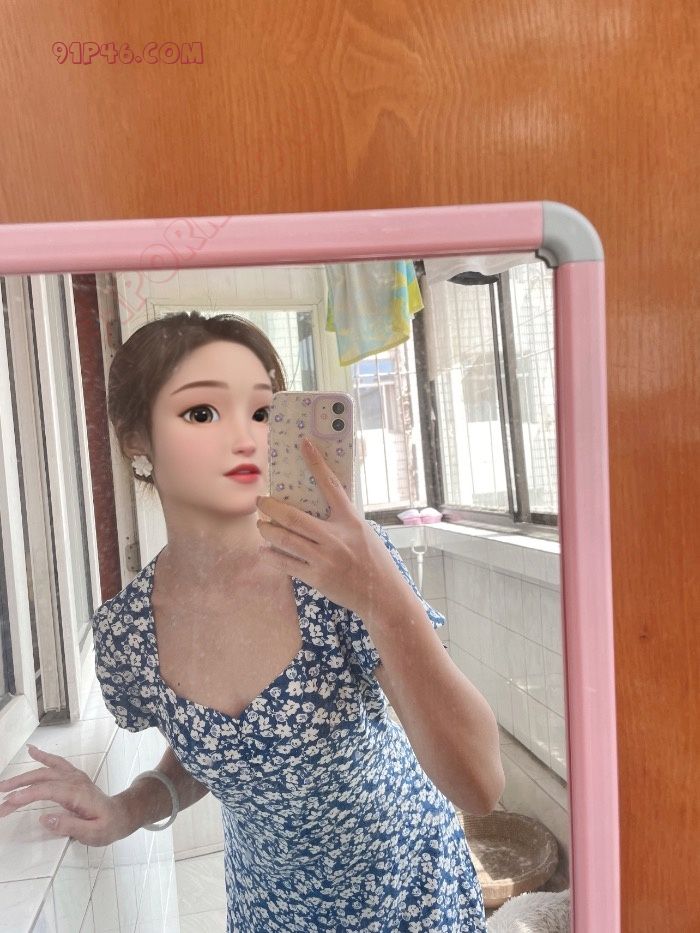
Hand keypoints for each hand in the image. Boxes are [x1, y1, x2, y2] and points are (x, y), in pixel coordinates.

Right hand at [0, 745, 131, 845]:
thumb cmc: (107, 826)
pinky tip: (32, 751)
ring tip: (4, 784)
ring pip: (45, 771)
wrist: (122, 815)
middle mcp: (74, 781)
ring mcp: (74, 777)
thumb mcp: (92, 834)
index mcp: (77, 794)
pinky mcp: (73, 777)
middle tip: (1, 798)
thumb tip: (44, 818)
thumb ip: (69, 826)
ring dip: (24, 776)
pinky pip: (56, 763)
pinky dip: (43, 756)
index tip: (8, 804)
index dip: (26, 796)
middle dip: (19, 787)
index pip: (46, 790)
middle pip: (42, 778)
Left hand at [256, 437, 402, 616]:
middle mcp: (336, 537)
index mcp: (350, 520)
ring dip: (267, 531)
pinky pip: (286, 564)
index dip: (316, 463)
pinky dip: (271, 556)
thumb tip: (317, 505)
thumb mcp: (363, 532)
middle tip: (260, 501)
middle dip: (270, 507)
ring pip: (285, 540)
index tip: (303, 444)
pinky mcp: (317, 577)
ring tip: (261, 525)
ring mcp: (325, 558)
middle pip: (293, 517)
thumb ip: (342, 518)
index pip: (331, 485)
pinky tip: (264, 551)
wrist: (382, 595)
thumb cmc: (374, 560)